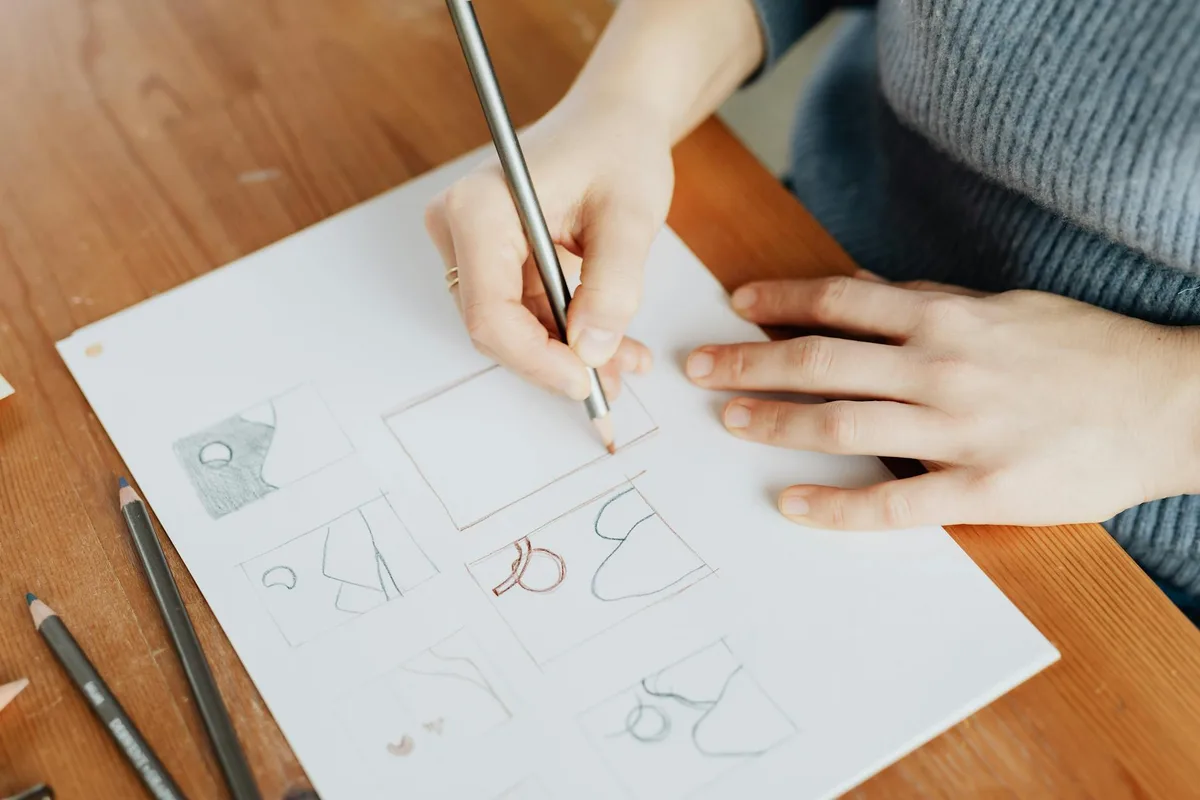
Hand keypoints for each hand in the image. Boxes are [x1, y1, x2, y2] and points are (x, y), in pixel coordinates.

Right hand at [424, 98, 673, 399]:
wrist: (614, 121)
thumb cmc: (618, 147)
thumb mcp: (631, 215)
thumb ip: (613, 285)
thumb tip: (591, 350)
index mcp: (479, 207)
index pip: (490, 313)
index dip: (537, 359)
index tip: (585, 381)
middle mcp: (460, 227)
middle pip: (495, 327)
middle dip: (555, 361)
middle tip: (614, 379)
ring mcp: (472, 246)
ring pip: (513, 329)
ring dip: (568, 353)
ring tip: (627, 360)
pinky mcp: (492, 260)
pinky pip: (524, 315)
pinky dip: (567, 334)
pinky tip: (612, 341)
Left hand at [686, 274, 1199, 529]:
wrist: (1169, 403)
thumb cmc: (1084, 351)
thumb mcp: (1005, 306)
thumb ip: (933, 305)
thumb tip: (866, 296)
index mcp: (947, 317)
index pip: (840, 300)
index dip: (779, 301)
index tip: (736, 305)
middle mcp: (940, 366)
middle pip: (820, 361)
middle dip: (749, 362)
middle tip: (697, 369)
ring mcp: (958, 429)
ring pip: (840, 424)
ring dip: (774, 422)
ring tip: (728, 421)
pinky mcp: (980, 488)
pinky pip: (892, 501)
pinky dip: (835, 505)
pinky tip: (791, 505)